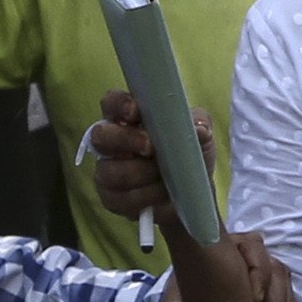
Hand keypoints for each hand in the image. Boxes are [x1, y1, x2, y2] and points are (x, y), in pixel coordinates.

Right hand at [87, 89, 217, 233]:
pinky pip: (120, 198)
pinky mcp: (111, 199)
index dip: (119, 105)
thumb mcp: (200, 132)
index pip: (111, 103)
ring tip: (164, 175)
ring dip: (141, 174)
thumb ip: (199, 124)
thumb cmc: (189, 152)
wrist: (192, 191)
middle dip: (126, 140)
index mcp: (129, 117)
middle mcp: (112, 142)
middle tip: (151, 147)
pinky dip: (144, 196)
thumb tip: (199, 129)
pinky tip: (161, 194)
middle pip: (101, 135)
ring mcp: (107, 171)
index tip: (135, 112)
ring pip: (110, 171)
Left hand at [156, 229, 296, 301]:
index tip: (255, 297)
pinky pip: (290, 295)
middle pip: (273, 265)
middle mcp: (244, 258)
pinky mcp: (271, 289)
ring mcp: (261, 273)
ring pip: (283, 281)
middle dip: (274, 296)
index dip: (258, 268)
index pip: (251, 244)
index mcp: (221, 251)